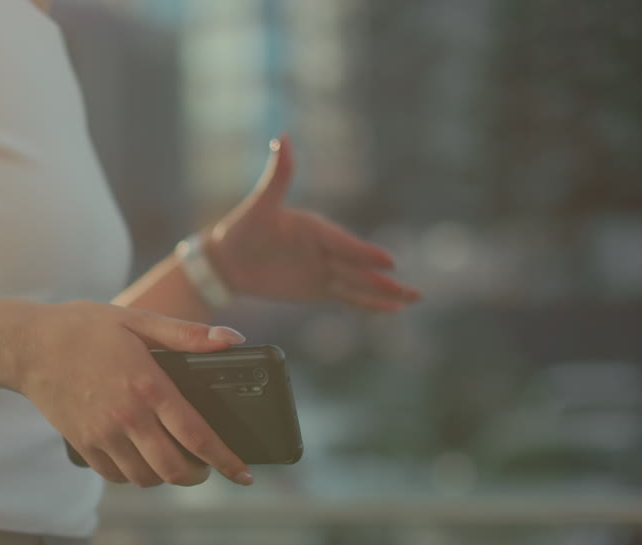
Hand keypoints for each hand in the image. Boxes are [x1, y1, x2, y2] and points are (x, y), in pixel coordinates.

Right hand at [9, 300, 253, 487]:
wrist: (27, 346)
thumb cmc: (84, 328)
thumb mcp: (137, 320)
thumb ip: (187, 334)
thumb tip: (233, 339)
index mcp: (148, 386)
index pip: (197, 436)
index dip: (226, 460)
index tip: (244, 473)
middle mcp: (127, 417)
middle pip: (174, 469)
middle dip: (199, 475)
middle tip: (207, 467)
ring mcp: (102, 435)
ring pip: (146, 478)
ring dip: (166, 476)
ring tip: (174, 460)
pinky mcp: (83, 444)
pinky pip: (116, 476)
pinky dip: (135, 474)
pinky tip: (141, 458)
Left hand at [205, 134, 420, 311]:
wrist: (228, 260)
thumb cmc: (243, 228)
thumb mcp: (261, 204)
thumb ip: (277, 175)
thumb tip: (282, 137)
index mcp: (316, 229)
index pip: (344, 244)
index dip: (365, 254)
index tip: (389, 262)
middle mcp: (325, 249)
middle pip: (360, 268)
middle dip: (386, 280)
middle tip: (412, 291)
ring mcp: (324, 270)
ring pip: (359, 284)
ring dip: (385, 292)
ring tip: (412, 299)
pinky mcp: (318, 288)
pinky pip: (348, 297)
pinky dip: (369, 304)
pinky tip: (391, 309)